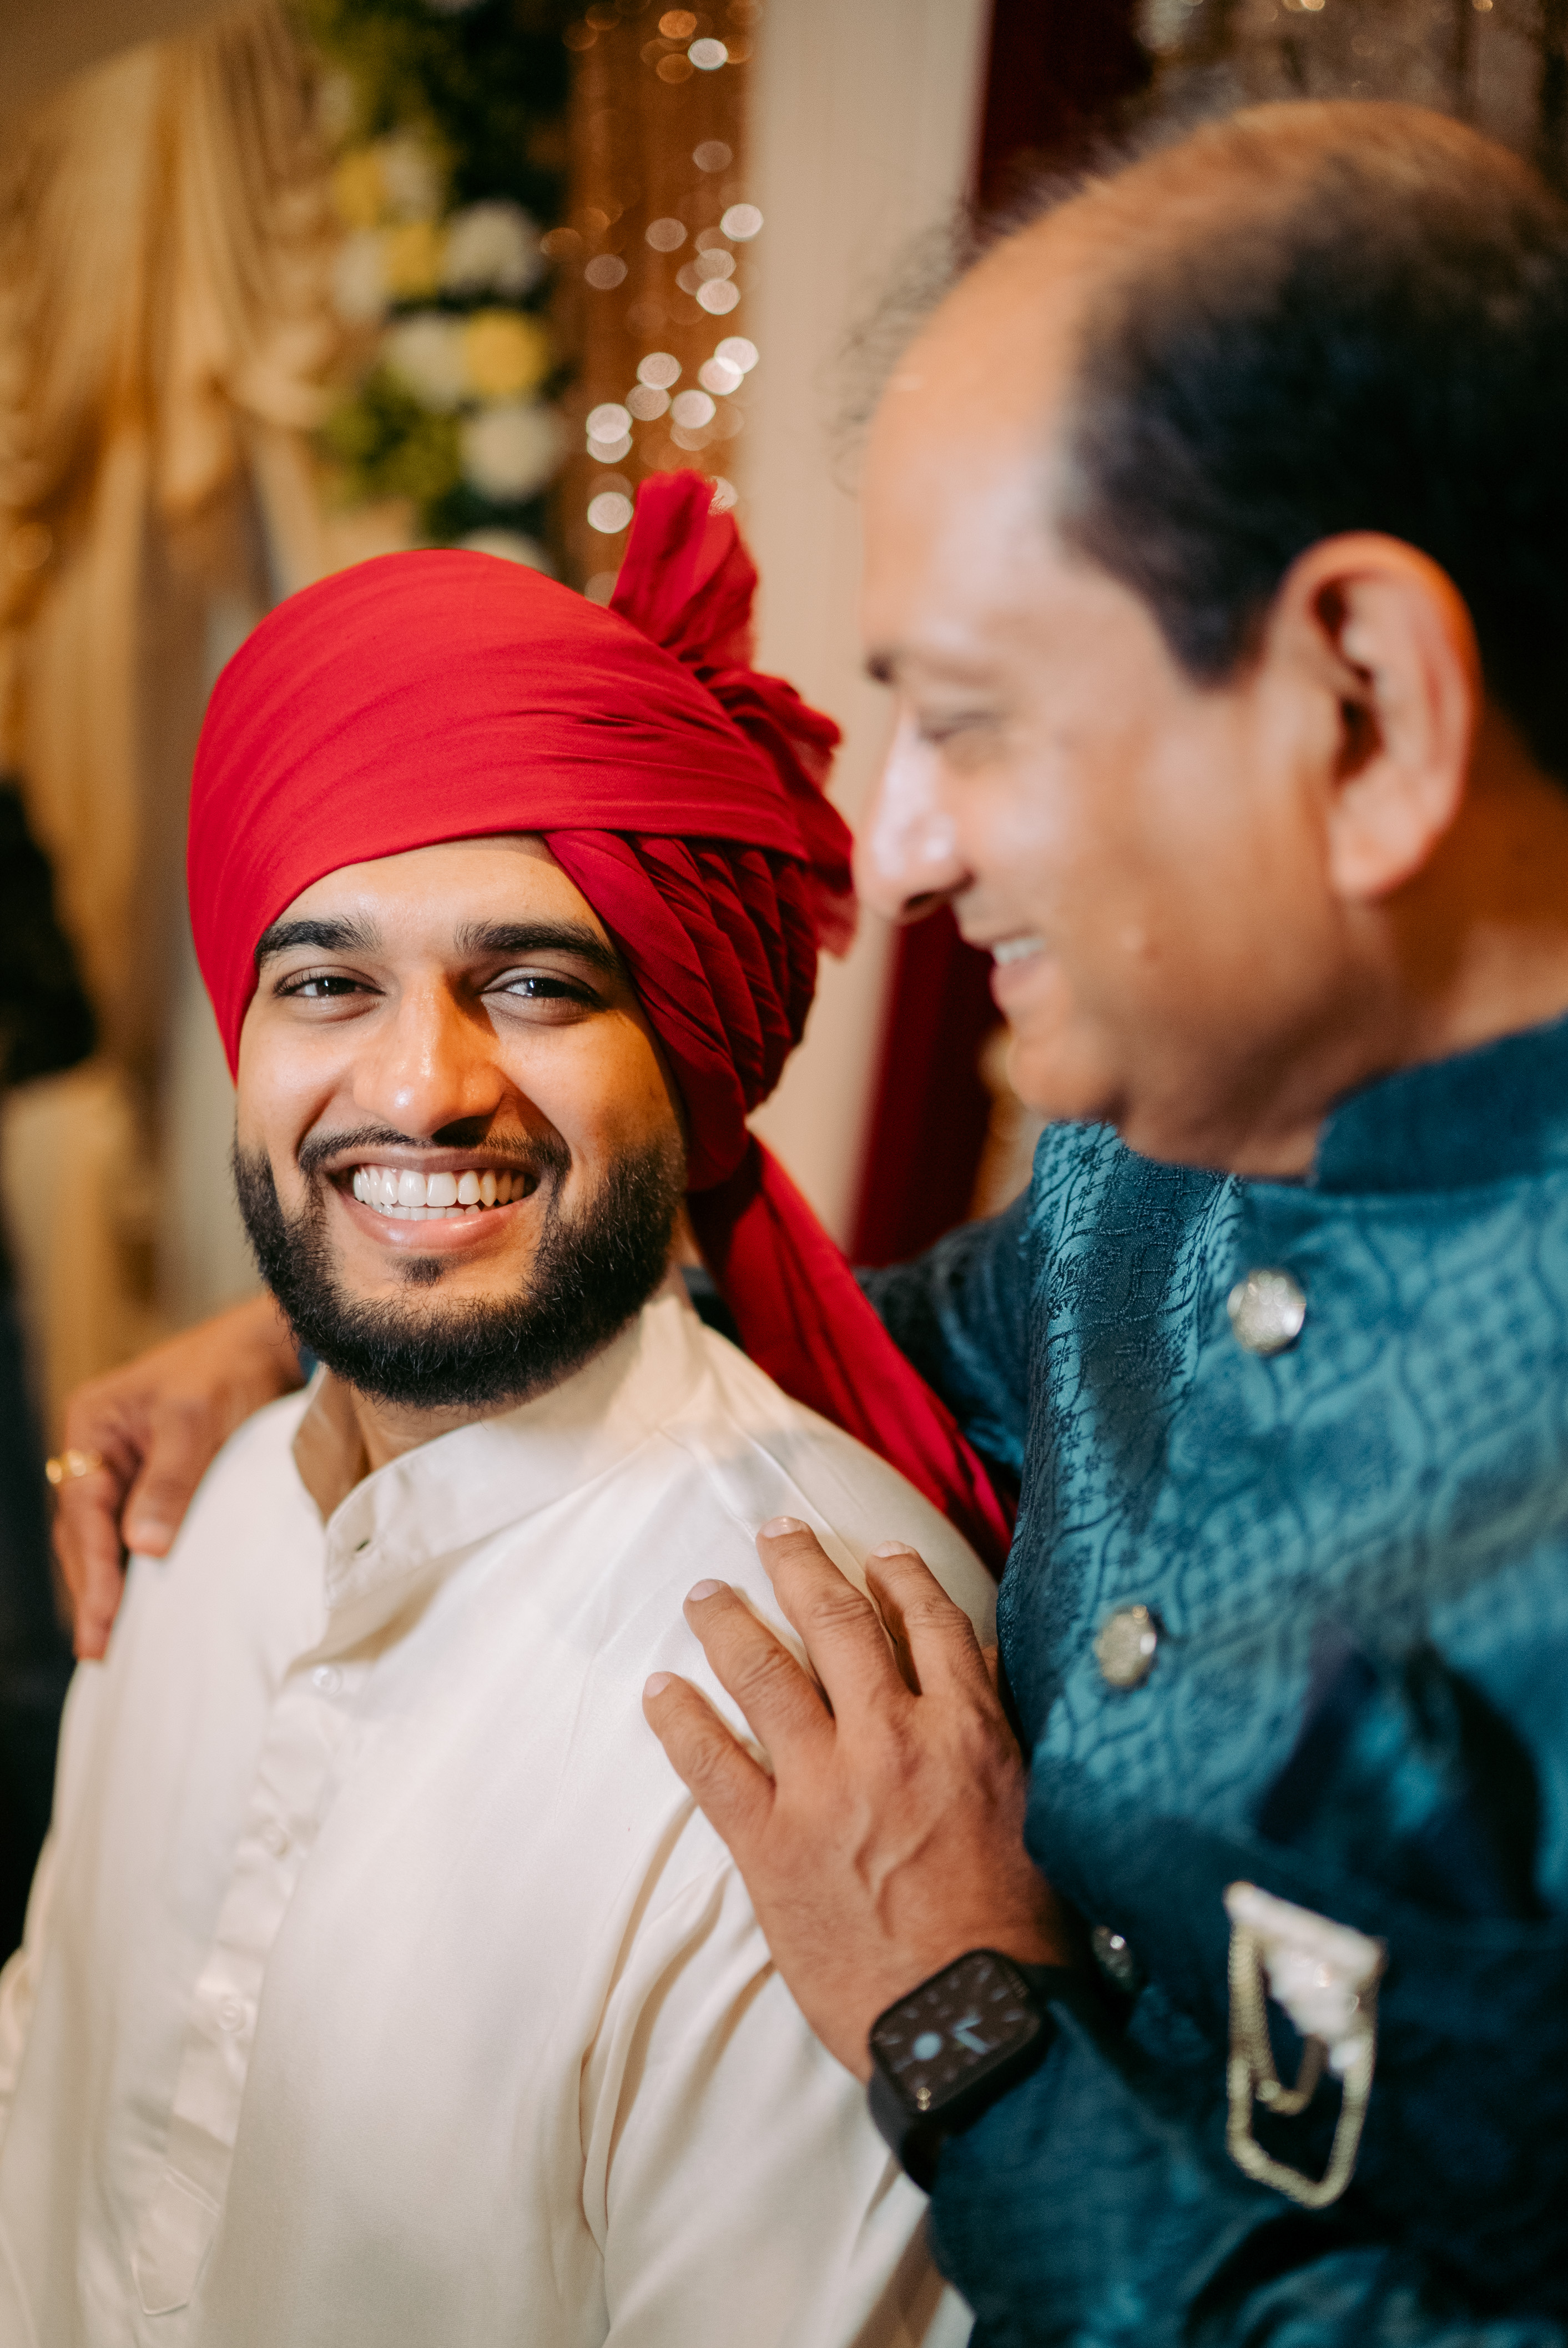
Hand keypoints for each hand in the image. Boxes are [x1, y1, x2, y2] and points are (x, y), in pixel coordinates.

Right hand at [53, 1292, 303, 1659]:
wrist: (270, 1347)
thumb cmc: (229, 1370)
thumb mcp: (195, 1420)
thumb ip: (170, 1481)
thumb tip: (144, 1547)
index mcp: (92, 1425)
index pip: (83, 1510)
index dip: (92, 1568)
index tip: (101, 1618)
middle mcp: (99, 1447)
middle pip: (84, 1530)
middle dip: (90, 1588)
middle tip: (97, 1648)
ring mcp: (125, 1465)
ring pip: (106, 1536)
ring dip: (108, 1584)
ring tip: (109, 1643)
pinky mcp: (155, 1480)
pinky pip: (134, 1530)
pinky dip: (134, 1567)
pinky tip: (139, 1605)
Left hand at [643, 1519, 1067, 2078]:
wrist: (971, 2025)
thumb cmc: (1020, 1936)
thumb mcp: (1039, 1814)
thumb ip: (1001, 1738)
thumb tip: (980, 1678)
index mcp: (968, 1731)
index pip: (930, 1621)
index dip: (898, 1577)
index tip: (875, 1553)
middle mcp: (892, 1740)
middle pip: (837, 1624)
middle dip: (800, 1567)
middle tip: (774, 1535)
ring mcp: (825, 1789)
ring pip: (766, 1674)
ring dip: (729, 1624)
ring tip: (705, 1595)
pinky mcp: (772, 1846)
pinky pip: (712, 1765)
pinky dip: (681, 1721)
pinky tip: (660, 1692)